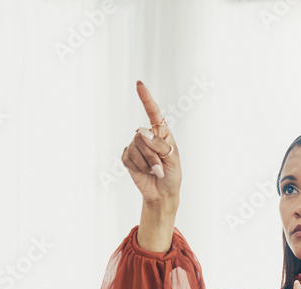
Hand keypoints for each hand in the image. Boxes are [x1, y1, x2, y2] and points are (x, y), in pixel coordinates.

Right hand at [122, 81, 180, 209]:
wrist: (162, 193)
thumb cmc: (172, 174)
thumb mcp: (172, 158)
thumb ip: (159, 144)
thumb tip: (141, 132)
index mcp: (161, 132)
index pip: (152, 112)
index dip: (146, 98)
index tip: (139, 84)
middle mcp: (147, 136)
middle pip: (142, 136)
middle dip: (152, 154)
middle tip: (160, 168)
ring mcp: (136, 146)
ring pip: (136, 147)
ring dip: (147, 163)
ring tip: (154, 171)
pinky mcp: (128, 157)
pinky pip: (129, 158)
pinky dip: (138, 167)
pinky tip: (143, 172)